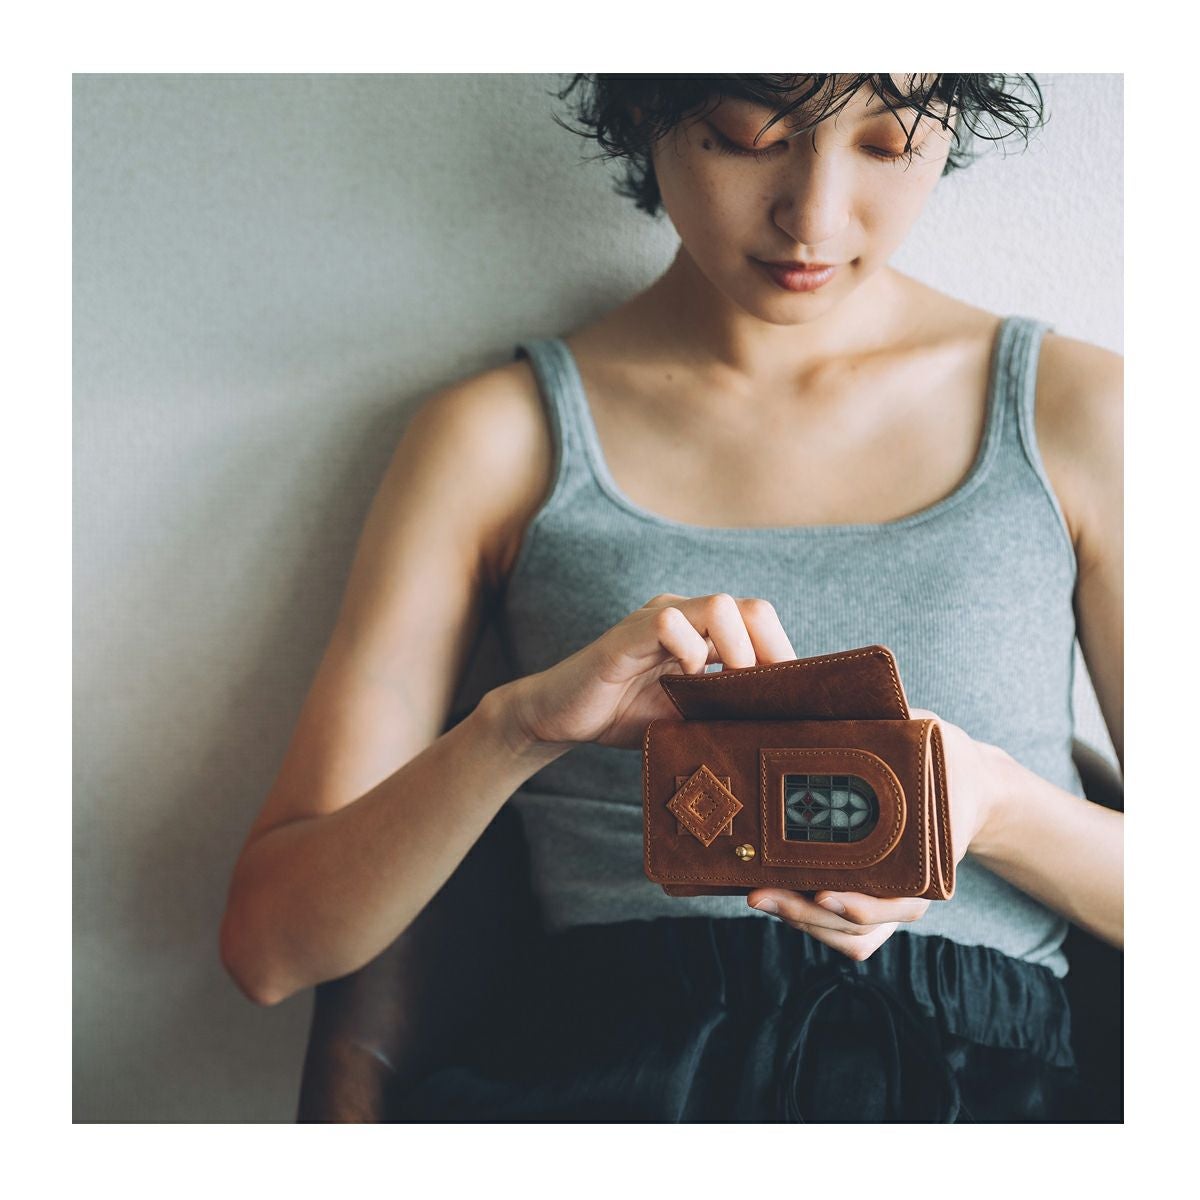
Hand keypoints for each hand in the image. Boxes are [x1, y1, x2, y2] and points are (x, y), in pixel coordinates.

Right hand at [493, 593, 796, 750]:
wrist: (560, 718)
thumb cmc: (623, 715)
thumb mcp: (686, 716)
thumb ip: (724, 710)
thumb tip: (778, 726)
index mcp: (702, 631)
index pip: (760, 622)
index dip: (783, 657)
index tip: (790, 699)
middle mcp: (684, 615)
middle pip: (751, 608)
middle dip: (770, 652)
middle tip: (763, 696)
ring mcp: (655, 619)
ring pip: (719, 606)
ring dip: (736, 651)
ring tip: (728, 687)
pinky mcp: (627, 635)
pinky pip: (669, 623)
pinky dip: (689, 651)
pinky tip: (684, 681)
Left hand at [746, 706, 1013, 959]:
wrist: (960, 779)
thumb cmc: (940, 756)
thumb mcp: (927, 736)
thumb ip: (896, 724)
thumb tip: (846, 699)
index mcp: (930, 857)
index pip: (899, 903)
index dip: (861, 905)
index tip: (823, 893)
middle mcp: (910, 886)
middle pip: (858, 926)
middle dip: (806, 914)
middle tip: (759, 894)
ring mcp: (886, 894)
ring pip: (843, 932)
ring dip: (798, 919)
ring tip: (756, 895)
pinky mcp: (865, 890)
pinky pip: (836, 924)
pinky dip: (804, 917)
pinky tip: (769, 892)